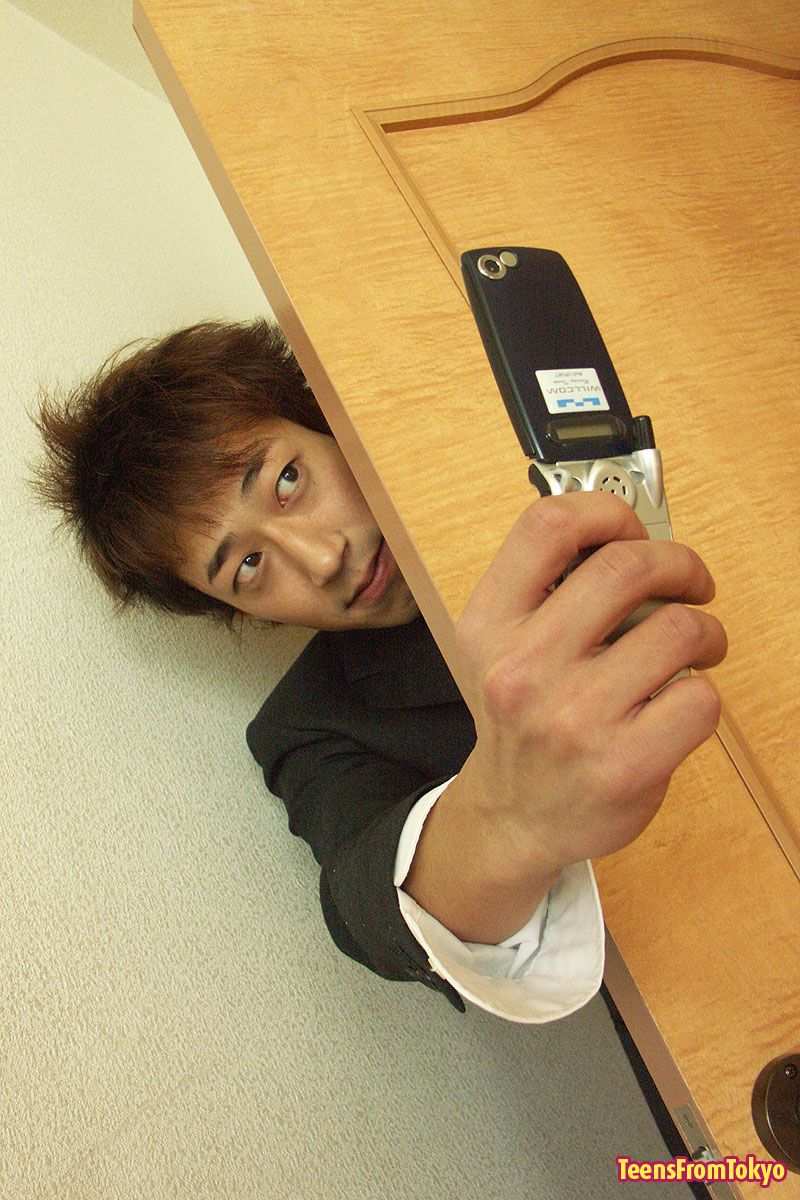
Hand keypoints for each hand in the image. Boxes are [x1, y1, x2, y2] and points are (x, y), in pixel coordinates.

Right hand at [454, 490, 726, 872]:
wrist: (515, 815)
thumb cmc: (522, 720)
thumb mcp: (501, 645)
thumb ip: (550, 588)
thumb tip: (634, 535)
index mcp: (489, 626)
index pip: (548, 527)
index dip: (606, 512)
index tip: (632, 530)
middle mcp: (524, 669)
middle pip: (628, 565)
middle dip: (680, 564)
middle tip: (690, 582)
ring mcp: (574, 720)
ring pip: (678, 629)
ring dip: (704, 629)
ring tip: (696, 645)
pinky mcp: (624, 766)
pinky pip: (700, 698)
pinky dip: (703, 692)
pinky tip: (681, 700)